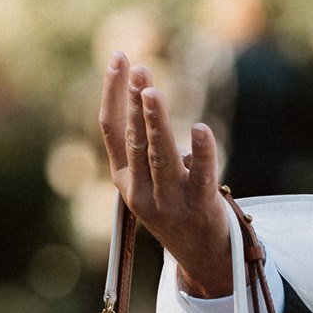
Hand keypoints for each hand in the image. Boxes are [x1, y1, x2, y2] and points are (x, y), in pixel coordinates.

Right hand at [97, 53, 232, 295]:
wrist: (202, 255)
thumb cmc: (176, 206)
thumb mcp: (150, 180)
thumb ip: (145, 145)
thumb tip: (145, 97)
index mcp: (123, 178)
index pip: (110, 129)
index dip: (112, 92)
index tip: (118, 56)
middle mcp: (140, 191)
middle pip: (134, 140)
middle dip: (133, 103)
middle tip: (139, 69)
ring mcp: (169, 202)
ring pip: (160, 156)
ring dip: (155, 122)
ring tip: (151, 91)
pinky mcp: (199, 209)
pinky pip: (201, 177)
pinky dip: (201, 152)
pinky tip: (201, 129)